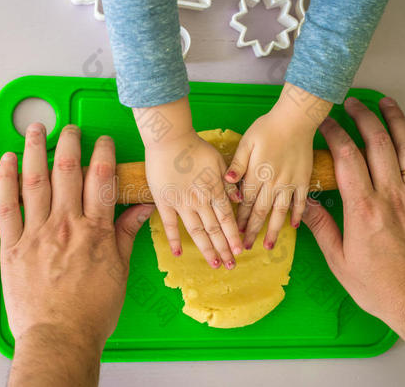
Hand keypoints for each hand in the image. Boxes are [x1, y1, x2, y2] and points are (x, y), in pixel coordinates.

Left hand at [0, 124, 153, 351]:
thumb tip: (143, 208)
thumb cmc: (93, 310)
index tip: (102, 141)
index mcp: (95, 231)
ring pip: (35, 181)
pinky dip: (5, 180)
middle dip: (69, 143)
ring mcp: (37, 233)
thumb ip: (127, 234)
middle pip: (67, 171)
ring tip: (35, 129)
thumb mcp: (120, 270)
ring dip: (35, 150)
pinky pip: (7, 207)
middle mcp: (66, 225)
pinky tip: (6, 161)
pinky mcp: (13, 246)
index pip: (100, 180)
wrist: (59, 337)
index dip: (102, 154)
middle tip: (70, 129)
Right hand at [145, 130, 241, 268]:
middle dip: (224, 249)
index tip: (239, 251)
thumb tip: (240, 198)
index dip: (233, 236)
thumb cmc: (195, 147)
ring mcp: (181, 203)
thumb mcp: (219, 160)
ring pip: (196, 232)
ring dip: (206, 249)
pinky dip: (174, 240)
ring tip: (214, 264)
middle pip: (214, 230)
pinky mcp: (164, 201)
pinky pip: (170, 224)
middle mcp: (200, 201)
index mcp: (214, 190)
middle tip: (231, 265)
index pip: (227, 219)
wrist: (169, 139)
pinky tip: (178, 255)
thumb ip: (230, 181)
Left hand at [225, 83, 331, 249]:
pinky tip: (293, 226)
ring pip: (280, 212)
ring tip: (268, 245)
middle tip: (245, 247)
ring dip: (272, 230)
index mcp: (257, 174)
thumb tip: (226, 182)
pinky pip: (301, 202)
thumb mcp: (246, 142)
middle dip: (252, 230)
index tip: (234, 232)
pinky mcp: (303, 179)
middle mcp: (273, 183)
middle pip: (260, 212)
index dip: (239, 219)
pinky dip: (297, 215)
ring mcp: (290, 183)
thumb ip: (237, 164)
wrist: (296, 118)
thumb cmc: (268, 127)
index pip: (245, 202)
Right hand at [302, 97, 404, 325]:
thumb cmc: (379, 287)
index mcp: (363, 209)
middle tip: (351, 103)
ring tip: (385, 102)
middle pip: (377, 143)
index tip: (325, 122)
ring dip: (396, 120)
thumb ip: (322, 228)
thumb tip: (305, 205)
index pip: (347, 157)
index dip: (334, 133)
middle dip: (363, 117)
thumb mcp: (340, 262)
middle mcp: (390, 196)